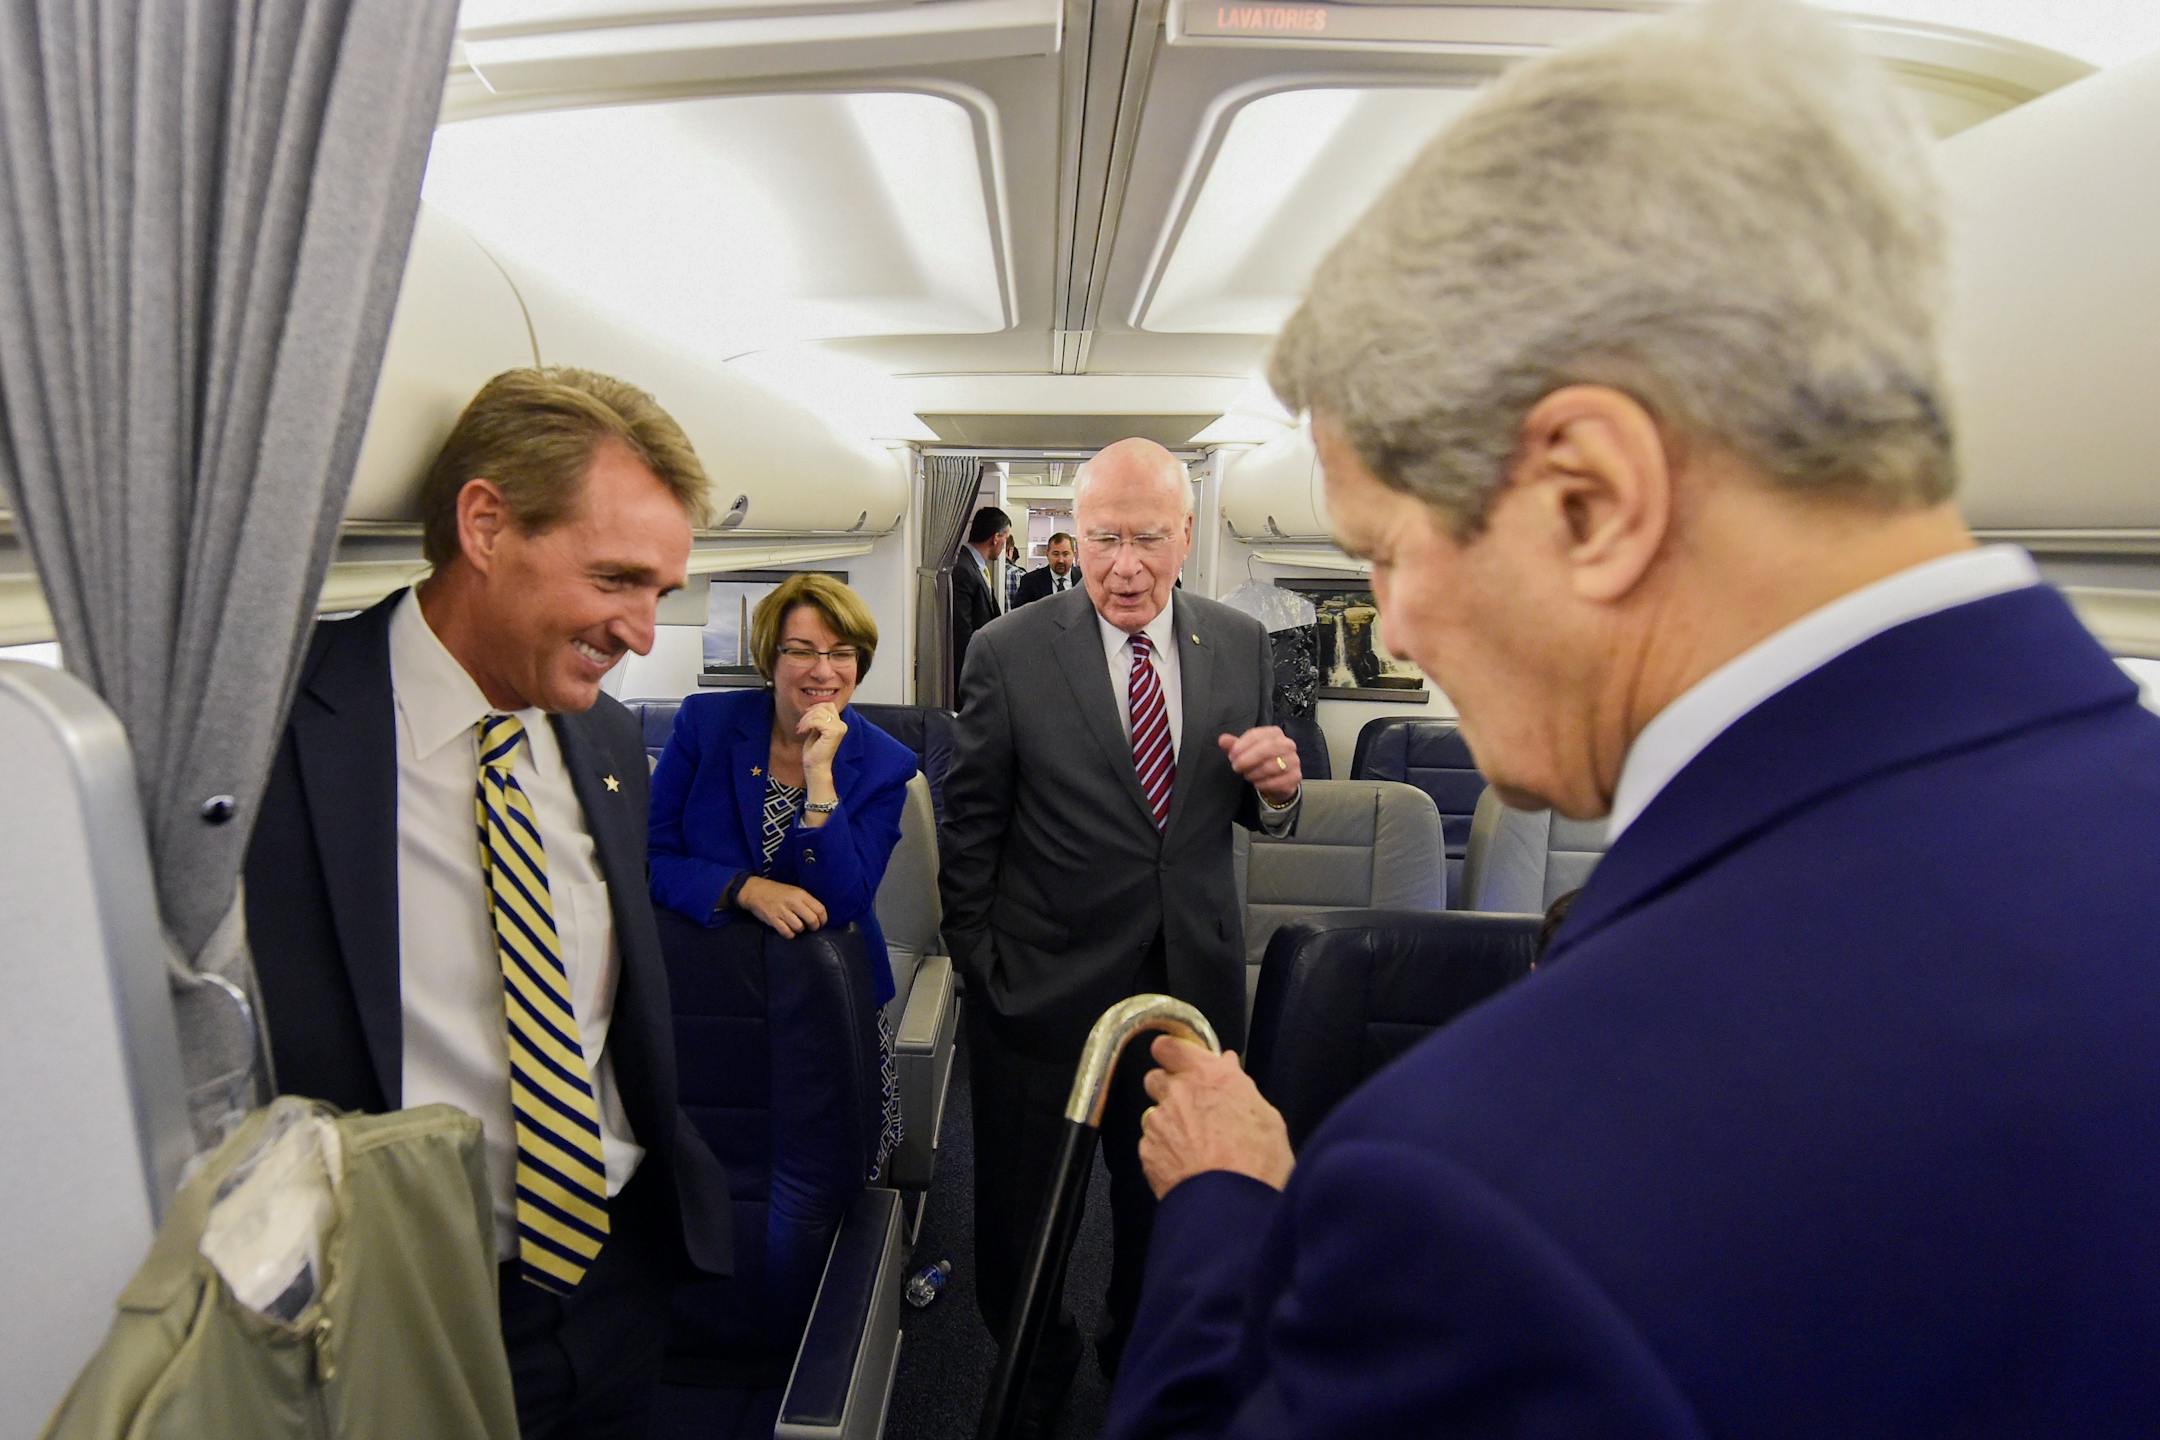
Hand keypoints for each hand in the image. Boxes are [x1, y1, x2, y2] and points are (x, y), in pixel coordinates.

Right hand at [734, 876, 827, 936]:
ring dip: (800, 930)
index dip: (823, 919)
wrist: (755, 890)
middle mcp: (793, 902)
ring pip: (799, 927)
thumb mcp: (794, 891)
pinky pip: (787, 932)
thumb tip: (818, 915)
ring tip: (796, 926)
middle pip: (812, 920)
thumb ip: (806, 901)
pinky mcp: (773, 919)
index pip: (820, 909)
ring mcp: (782, 911)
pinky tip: (788, 930)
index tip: (821, 923)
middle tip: (811, 928)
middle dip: (814, 927)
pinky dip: (789, 934)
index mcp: (800, 894)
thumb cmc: (777, 892)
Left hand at [796, 702, 846, 773]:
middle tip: (800, 726)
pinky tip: (802, 732)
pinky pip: (816, 721)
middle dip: (808, 715)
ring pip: (818, 713)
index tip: (805, 716)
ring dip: (805, 720)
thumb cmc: (815, 751)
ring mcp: (839, 728)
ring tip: (800, 729)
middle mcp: (842, 725)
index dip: (815, 707)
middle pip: (822, 708)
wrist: (816, 766)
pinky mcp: (833, 732)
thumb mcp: (816, 730)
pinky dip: (806, 725)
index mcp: (839, 724)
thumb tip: (813, 707)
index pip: (828, 705)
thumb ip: (818, 718)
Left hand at [1138, 1036, 1294, 1198]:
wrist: (1230, 1207)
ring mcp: (1158, 1123)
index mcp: (1207, 1076)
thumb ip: (1239, 1086)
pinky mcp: (1147, 1152)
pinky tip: (1185, 1166)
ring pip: (1153, 1113)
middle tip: (1191, 1106)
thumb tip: (1227, 1067)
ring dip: (1168, 1123)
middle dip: (1169, 1088)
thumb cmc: (1257, 1162)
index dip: (1172, 1053)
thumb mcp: (1265, 1116)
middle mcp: (1177, 1093)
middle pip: (1155, 1077)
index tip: (1182, 1061)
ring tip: (1194, 1146)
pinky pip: (1150, 1144)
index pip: (1169, 1046)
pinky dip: (1164, 1151)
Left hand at [1218, 725, 1301, 803]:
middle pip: (1267, 748)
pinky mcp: (1296, 776)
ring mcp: (1294, 760)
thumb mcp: (1246, 751)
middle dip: (1248, 759)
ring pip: (1272, 766)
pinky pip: (1278, 781)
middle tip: (1236, 767)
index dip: (1242, 745)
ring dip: (1255, 773)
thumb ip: (1234, 745)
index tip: (1231, 755)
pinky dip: (1264, 784)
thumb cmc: (1260, 761)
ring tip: (1247, 775)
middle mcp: (1287, 744)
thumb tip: (1222, 739)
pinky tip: (1257, 783)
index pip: (1257, 734)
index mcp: (1274, 733)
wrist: (1278, 780)